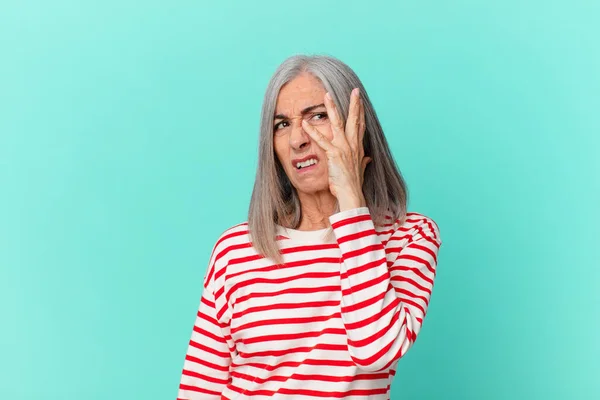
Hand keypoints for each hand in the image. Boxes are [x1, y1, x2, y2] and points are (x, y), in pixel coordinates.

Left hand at [301, 87, 371, 210]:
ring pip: (338, 123)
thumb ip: (363, 162)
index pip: (360, 126)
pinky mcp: (334, 154)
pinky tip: (304, 123)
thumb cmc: (354, 185)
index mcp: (358, 148)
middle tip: (355, 91)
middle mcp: (352, 145)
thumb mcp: (360, 170)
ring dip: (332, 108)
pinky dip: (312, 132)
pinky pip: (321, 140)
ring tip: (327, 95)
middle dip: (354, 104)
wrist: (352, 195)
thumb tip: (369, 159)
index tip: (359, 100)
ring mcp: (344, 148)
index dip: (360, 112)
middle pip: (354, 120)